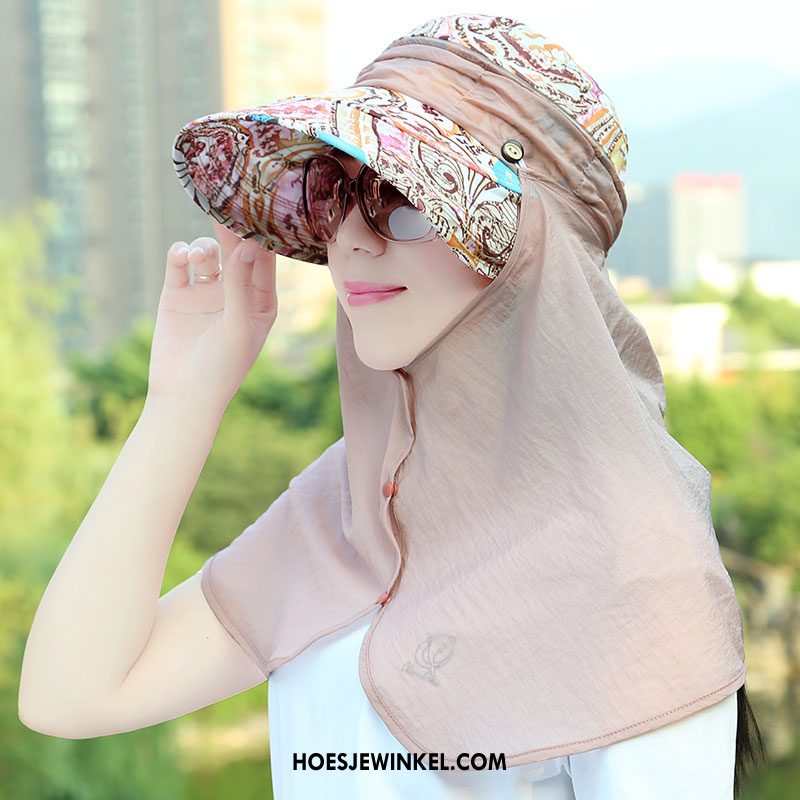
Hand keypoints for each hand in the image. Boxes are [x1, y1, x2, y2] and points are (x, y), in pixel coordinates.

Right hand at [147, 221, 277, 409]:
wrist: (183, 395)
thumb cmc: (223, 367)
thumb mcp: (239, 325)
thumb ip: (240, 284)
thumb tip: (248, 244)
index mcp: (261, 301)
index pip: (264, 261)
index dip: (260, 235)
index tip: (256, 208)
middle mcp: (235, 293)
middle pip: (235, 251)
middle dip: (231, 230)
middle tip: (226, 204)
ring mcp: (206, 292)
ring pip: (207, 253)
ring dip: (204, 247)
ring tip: (199, 256)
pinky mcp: (176, 295)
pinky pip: (179, 264)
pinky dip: (179, 254)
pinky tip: (181, 256)